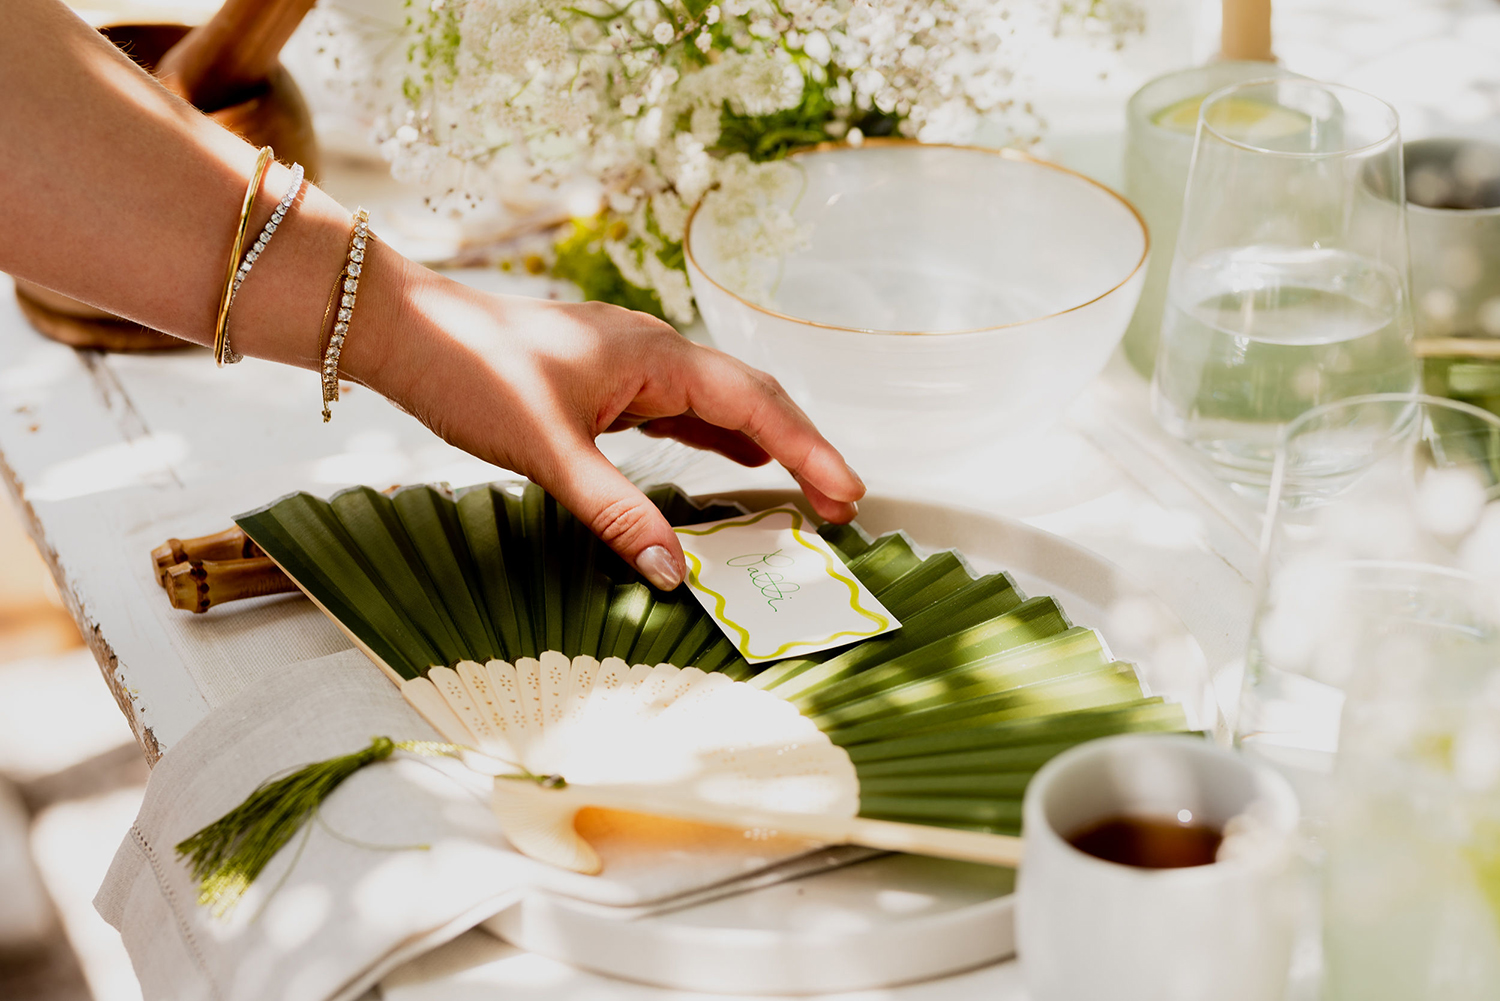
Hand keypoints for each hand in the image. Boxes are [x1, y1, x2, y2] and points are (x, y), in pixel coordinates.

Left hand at [360, 264, 864, 589]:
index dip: (809, 452)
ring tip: (806, 489)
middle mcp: (656, 352)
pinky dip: (719, 438)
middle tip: (842, 505)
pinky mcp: (608, 381)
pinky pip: (684, 409)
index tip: (850, 493)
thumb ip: (616, 511)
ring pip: (720, 404)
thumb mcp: (550, 452)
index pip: (756, 406)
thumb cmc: (474, 374)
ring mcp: (632, 364)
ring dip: (766, 445)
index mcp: (657, 357)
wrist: (409, 332)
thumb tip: (674, 571)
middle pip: (752, 400)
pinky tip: (732, 460)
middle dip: (802, 450)